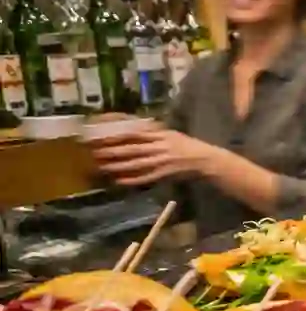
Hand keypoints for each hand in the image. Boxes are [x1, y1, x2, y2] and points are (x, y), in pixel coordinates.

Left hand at [90, 127, 216, 185]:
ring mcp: (162, 161)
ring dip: (118, 165)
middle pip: (132, 148)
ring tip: (102, 166)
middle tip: (95, 151)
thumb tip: (132, 129)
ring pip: (136, 163)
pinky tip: (119, 181)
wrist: (206, 160)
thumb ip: (153, 133)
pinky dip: (132, 179)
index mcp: (161, 134)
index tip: (101, 136)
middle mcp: (160, 147)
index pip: (135, 134)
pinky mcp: (165, 174)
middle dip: (113, 150)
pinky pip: (146, 177)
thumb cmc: (187, 145)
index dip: (117, 135)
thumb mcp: (171, 134)